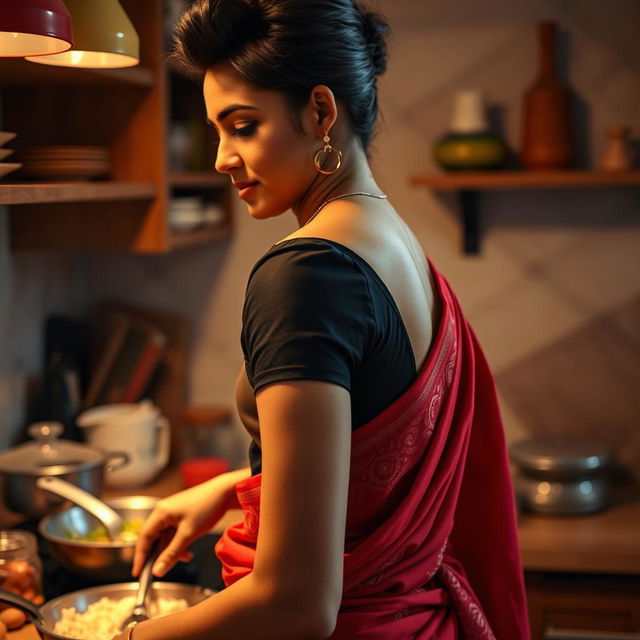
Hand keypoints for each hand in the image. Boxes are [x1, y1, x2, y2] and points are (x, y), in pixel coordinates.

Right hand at [132, 468, 248, 577]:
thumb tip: (157, 572)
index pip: (144, 537)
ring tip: (186, 557)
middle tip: (162, 570)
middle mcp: (163, 511)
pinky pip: (174, 533)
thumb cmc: (206, 508)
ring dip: (173, 550)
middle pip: (154, 538)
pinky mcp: (182, 514)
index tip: (138, 573)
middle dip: (160, 554)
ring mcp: (173, 512)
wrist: (225, 492)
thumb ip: (171, 554)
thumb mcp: (188, 534)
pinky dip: (179, 543)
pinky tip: (189, 551)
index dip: (139, 556)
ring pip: (166, 537)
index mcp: (160, 512)